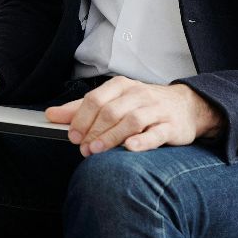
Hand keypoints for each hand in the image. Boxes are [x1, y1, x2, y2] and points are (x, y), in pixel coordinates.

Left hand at [44, 76, 224, 154]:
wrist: (186, 106)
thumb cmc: (144, 104)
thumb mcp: (113, 100)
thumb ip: (82, 108)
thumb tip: (51, 115)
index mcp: (121, 86)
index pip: (95, 100)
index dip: (80, 119)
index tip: (72, 135)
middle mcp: (139, 95)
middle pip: (110, 111)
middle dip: (93, 131)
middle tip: (82, 148)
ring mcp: (156, 110)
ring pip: (131, 121)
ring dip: (110, 137)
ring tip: (96, 150)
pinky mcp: (172, 126)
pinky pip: (156, 133)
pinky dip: (142, 141)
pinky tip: (129, 147)